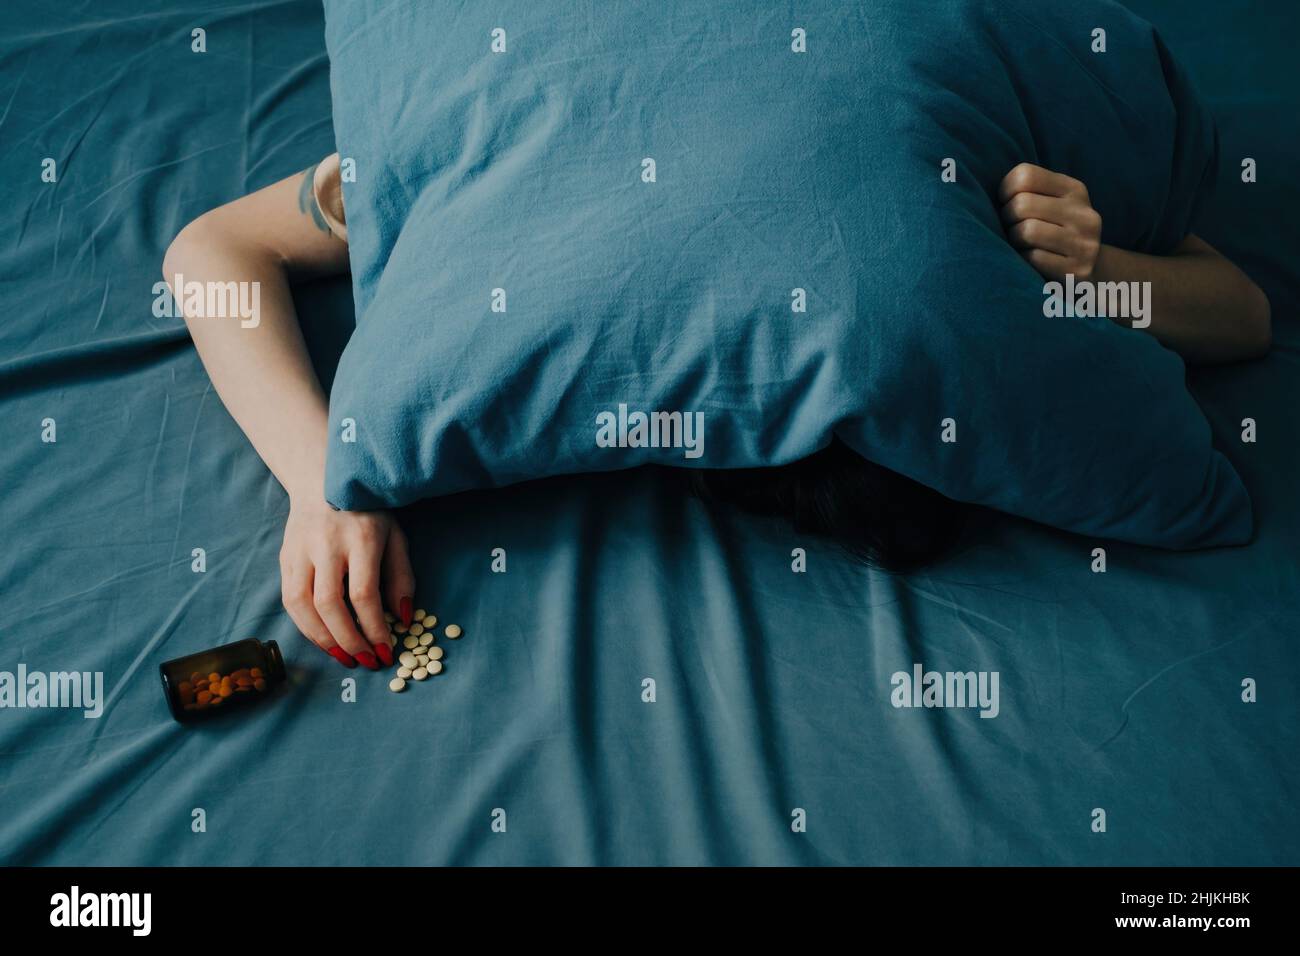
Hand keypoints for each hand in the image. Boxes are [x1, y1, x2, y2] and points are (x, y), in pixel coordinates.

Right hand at [279, 497, 415, 669]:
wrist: (323, 480)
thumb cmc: (368, 513)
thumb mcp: (396, 537)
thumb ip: (401, 578)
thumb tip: (402, 620)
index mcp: (360, 537)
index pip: (363, 593)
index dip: (374, 628)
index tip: (387, 651)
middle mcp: (326, 544)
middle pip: (329, 604)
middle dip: (349, 640)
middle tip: (366, 662)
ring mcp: (300, 551)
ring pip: (302, 605)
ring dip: (323, 639)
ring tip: (344, 657)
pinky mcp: (284, 558)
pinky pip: (289, 600)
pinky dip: (306, 627)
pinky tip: (325, 639)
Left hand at [998, 163, 1102, 280]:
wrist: (1089, 273)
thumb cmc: (1052, 233)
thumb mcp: (1050, 204)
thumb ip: (1027, 191)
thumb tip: (985, 190)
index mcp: (1075, 190)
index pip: (1026, 175)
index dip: (1005, 189)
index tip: (1005, 202)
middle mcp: (1084, 214)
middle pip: (1022, 204)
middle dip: (1007, 217)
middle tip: (1011, 227)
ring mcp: (1084, 243)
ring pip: (1026, 231)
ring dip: (1014, 240)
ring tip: (1020, 243)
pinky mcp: (1077, 270)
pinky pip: (1032, 258)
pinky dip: (1022, 260)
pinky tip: (1029, 261)